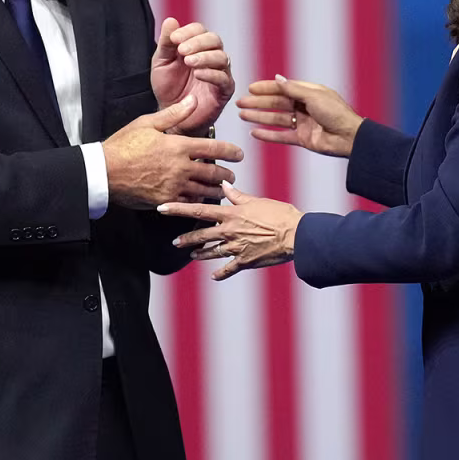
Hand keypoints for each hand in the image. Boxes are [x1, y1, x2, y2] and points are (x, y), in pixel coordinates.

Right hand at [103, 95, 244, 208]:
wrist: (104, 172)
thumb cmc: (123, 146)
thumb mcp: (147, 123)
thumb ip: (174, 114)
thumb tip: (193, 101)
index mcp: (178, 146)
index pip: (214, 148)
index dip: (231, 152)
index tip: (238, 154)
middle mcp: (180, 168)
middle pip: (214, 173)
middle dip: (227, 175)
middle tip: (232, 175)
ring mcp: (174, 187)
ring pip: (205, 191)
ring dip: (217, 190)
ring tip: (222, 189)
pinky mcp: (165, 201)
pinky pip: (189, 203)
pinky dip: (198, 201)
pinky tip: (201, 199)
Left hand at [150, 18, 234, 134]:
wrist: (171, 114)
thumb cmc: (168, 87)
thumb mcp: (161, 62)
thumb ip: (166, 43)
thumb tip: (170, 20)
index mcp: (197, 46)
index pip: (199, 30)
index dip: (188, 31)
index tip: (174, 39)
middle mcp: (211, 56)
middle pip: (214, 39)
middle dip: (198, 42)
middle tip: (182, 50)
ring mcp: (220, 73)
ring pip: (222, 57)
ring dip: (205, 57)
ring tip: (189, 62)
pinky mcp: (224, 90)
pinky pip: (224, 79)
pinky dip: (212, 74)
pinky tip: (198, 74)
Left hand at [159, 184, 301, 280]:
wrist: (296, 235)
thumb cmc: (279, 214)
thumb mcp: (257, 200)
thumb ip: (238, 195)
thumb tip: (224, 184)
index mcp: (232, 214)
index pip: (199, 210)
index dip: (178, 208)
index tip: (162, 208)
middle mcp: (230, 231)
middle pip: (201, 235)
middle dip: (185, 238)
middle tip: (174, 241)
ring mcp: (236, 248)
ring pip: (212, 252)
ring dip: (200, 253)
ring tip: (192, 254)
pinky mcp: (246, 261)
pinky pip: (229, 269)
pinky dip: (220, 273)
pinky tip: (213, 275)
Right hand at [236, 75, 364, 157]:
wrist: (349, 138)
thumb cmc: (336, 113)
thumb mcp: (313, 96)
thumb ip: (293, 89)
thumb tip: (277, 79)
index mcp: (309, 93)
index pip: (283, 88)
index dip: (266, 88)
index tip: (250, 88)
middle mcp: (304, 107)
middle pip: (276, 103)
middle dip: (258, 103)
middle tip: (240, 103)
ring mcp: (303, 123)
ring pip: (276, 119)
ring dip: (259, 117)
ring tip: (242, 115)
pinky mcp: (302, 138)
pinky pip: (281, 136)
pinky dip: (268, 135)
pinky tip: (254, 132)